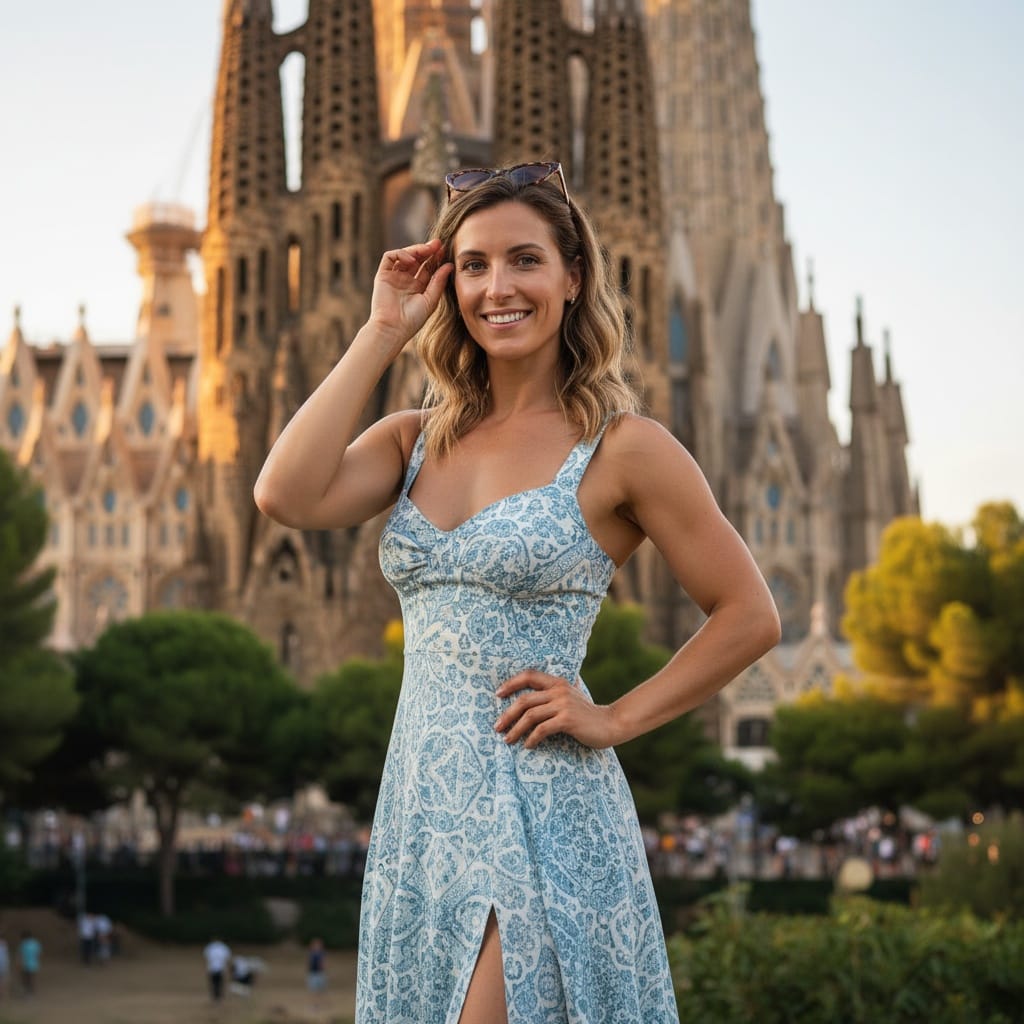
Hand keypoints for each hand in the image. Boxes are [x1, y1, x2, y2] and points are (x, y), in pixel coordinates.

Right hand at [367, 239, 451, 353]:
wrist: (393, 328)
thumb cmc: (412, 320)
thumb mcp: (430, 300)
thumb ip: (439, 282)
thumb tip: (450, 265)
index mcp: (418, 287)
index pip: (428, 268)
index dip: (436, 258)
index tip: (445, 251)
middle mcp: (406, 280)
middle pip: (417, 259)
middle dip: (427, 250)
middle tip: (438, 244)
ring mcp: (394, 276)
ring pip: (404, 256)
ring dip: (416, 250)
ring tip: (427, 249)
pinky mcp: (382, 275)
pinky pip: (390, 257)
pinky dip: (400, 254)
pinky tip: (411, 259)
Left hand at [495, 670, 619, 749]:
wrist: (611, 724)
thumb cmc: (588, 714)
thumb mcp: (571, 696)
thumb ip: (555, 693)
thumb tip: (532, 697)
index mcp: (558, 682)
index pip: (529, 675)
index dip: (511, 683)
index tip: (497, 695)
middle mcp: (559, 690)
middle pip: (524, 700)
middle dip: (507, 714)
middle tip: (497, 727)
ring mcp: (563, 704)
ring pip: (530, 716)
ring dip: (515, 729)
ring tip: (507, 740)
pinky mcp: (567, 720)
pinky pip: (542, 729)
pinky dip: (531, 738)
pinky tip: (527, 745)